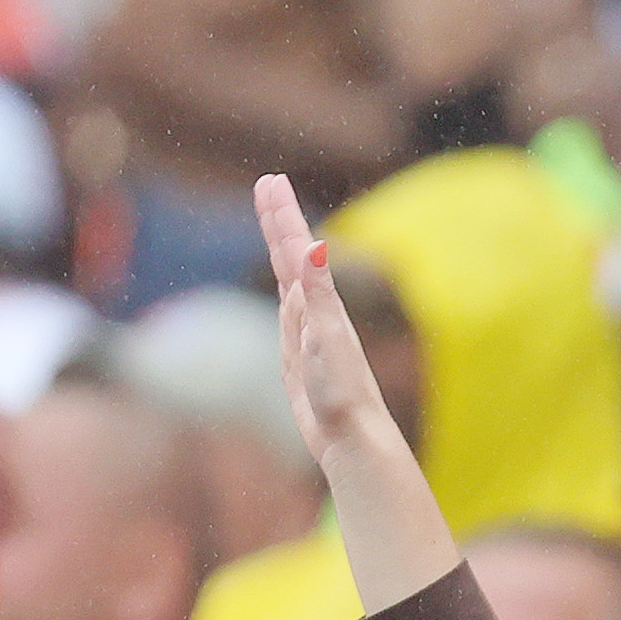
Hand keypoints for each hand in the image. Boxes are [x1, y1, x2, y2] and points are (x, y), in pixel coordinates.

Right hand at [260, 174, 404, 459]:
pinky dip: (287, 289)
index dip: (281, 215)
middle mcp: (316, 313)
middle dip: (278, 218)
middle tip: (268, 182)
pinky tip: (291, 286)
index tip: (270, 180)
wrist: (352, 439)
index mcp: (320, 305)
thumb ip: (320, 295)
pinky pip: (289, 309)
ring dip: (281, 246)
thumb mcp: (325, 341)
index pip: (296, 248)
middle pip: (292, 255)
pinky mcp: (301, 354)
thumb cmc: (341, 395)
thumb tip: (317, 247)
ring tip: (275, 219)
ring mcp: (308, 332)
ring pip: (290, 277)